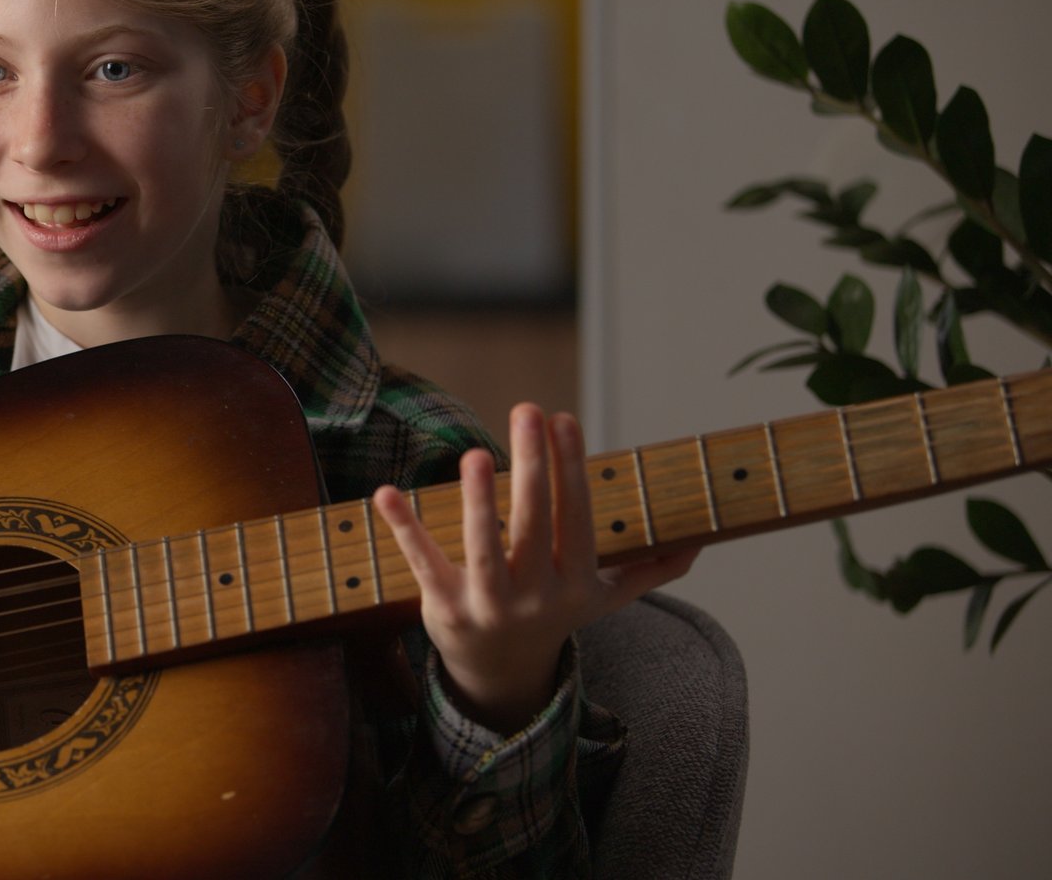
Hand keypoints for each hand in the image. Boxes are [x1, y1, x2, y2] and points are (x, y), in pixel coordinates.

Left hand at [375, 405, 699, 733]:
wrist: (501, 677)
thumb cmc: (553, 619)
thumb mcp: (605, 600)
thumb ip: (649, 571)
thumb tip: (700, 544)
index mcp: (576, 583)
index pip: (577, 518)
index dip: (571, 469)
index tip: (564, 420)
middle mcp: (535, 596)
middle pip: (535, 524)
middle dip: (533, 466)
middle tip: (528, 410)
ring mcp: (488, 604)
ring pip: (484, 547)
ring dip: (477, 501)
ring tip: (472, 453)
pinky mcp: (443, 609)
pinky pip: (424, 564)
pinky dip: (405, 528)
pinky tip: (387, 493)